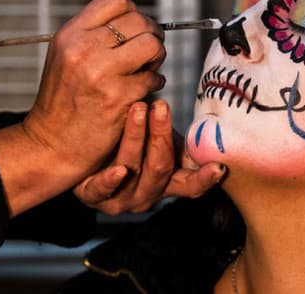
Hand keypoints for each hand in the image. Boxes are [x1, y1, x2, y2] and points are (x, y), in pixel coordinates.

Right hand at [23, 0, 165, 179]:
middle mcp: (83, 49)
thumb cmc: (64, 99)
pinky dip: (155, 82)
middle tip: (148, 51)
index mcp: (71, 34)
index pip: (116, 0)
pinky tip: (144, 88)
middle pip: (140, 21)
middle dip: (152, 35)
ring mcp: (101, 73)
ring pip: (153, 45)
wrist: (51, 144)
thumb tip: (138, 19)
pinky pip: (154, 78)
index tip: (135, 28)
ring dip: (157, 57)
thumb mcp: (66, 55)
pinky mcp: (118, 97)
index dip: (134, 12)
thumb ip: (95, 33)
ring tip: (147, 67)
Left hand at [74, 100, 224, 213]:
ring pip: (133, 168)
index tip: (218, 166)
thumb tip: (205, 129)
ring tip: (137, 109)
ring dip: (136, 138)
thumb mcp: (158, 140)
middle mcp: (146, 194)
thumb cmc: (131, 142)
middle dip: (161, 135)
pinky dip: (111, 179)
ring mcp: (119, 198)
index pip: (190, 185)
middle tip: (160, 107)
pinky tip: (118, 169)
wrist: (86, 152)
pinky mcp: (91, 196)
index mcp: (166, 183)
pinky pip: (102, 190)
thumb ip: (176, 140)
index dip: (205, 178)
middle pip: (160, 168)